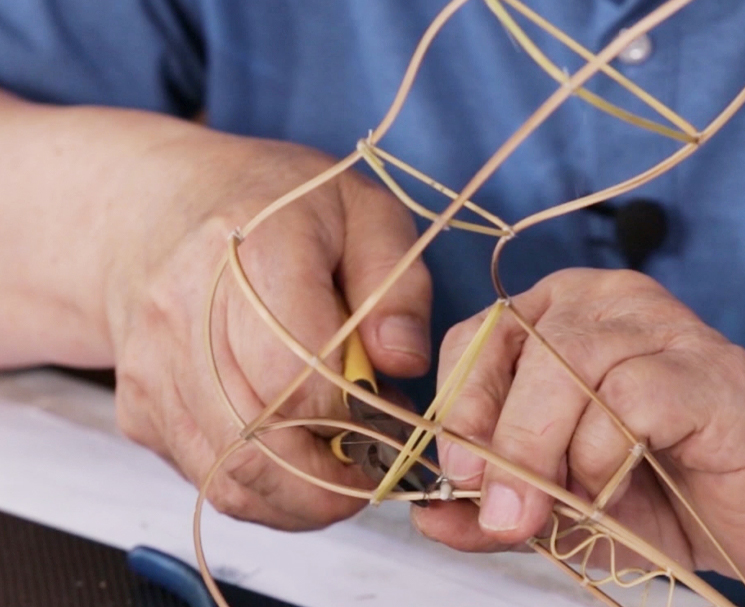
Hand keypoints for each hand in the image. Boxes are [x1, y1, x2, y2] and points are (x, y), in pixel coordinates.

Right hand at [105, 133, 432, 529]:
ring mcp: (153, 368)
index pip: (298, 375)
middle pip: (264, 440)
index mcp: (253, 251)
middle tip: (382, 460)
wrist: (160, 210)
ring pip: (234, 477)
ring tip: (348, 464)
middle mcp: (184, 313)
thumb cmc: (282, 210)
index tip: (395, 414)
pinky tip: (302, 456)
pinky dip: (269, 493)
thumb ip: (397, 286)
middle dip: (339, 473)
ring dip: (306, 495)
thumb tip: (403, 362)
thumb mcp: (366, 214)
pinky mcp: (140, 411)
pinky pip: (211, 481)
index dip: (357, 417)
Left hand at [413, 269, 744, 582]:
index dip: (459, 407)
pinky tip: (619, 488)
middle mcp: (617, 304)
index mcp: (568, 316)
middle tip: (502, 514)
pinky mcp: (713, 371)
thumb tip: (427, 517)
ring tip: (564, 509)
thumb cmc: (676, 495)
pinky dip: (608, 453)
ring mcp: (671, 330)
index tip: (458, 480)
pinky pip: (632, 396)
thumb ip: (498, 505)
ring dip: (551, 451)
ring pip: (572, 364)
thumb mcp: (566, 506)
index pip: (481, 336)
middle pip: (523, 345)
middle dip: (499, 439)